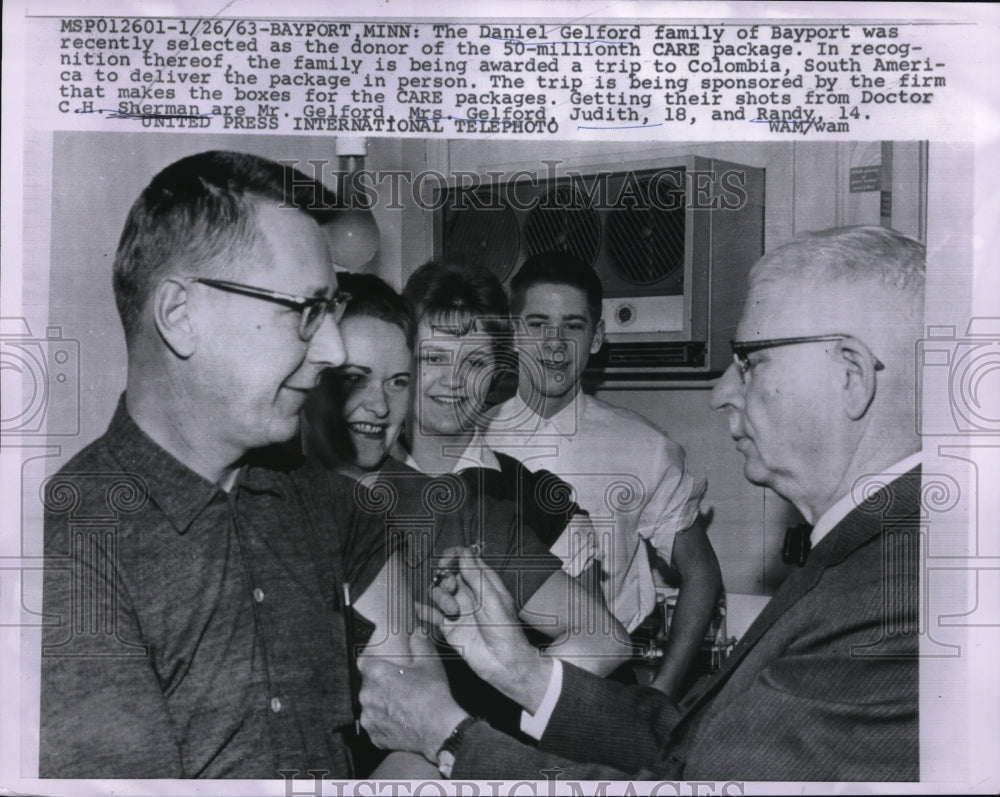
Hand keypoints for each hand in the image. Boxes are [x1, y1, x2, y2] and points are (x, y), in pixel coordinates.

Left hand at [358, 626, 467, 762]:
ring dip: (381, 705)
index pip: (364, 663)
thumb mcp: (429, 663)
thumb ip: (420, 644)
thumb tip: (418, 632)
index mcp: (377, 675)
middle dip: (380, 685)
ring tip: (399, 705)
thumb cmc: (432, 695)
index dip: (373, 663)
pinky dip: (384, 724)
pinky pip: (376, 726)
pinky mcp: (375, 737)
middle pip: (368, 686)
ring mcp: (370, 718)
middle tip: (398, 686)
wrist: (439, 729)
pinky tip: (399, 721)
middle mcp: (367, 696)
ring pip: (371, 707)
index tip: (381, 665)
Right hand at [418, 547, 551, 712]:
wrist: (503, 662)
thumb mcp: (492, 599)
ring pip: (438, 592)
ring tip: (452, 611)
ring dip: (440, 597)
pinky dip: (423, 610)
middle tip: (451, 587)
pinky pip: (431, 614)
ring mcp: (458, 609)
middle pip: (447, 574)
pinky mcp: (448, 626)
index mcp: (484, 582)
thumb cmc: (505, 629)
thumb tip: (464, 552)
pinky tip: (418, 607)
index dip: (453, 556)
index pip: (465, 559)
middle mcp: (469, 593)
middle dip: (445, 578)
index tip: (446, 562)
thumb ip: (475, 576)